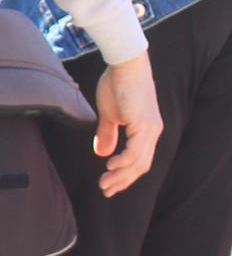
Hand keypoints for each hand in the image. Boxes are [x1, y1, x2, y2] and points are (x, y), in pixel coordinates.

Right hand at [94, 55, 161, 195]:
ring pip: (138, 163)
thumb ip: (107, 133)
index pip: (139, 160)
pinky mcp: (144, 125)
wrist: (125, 64)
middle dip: (122, 181)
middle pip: (140, 166)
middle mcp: (152, 132)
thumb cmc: (117, 83)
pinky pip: (135, 152)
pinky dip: (123, 162)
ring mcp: (150, 129)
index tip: (109, 185)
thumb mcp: (109, 114)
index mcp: (146, 130)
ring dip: (120, 176)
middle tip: (105, 191)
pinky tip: (110, 166)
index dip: (124, 175)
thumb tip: (103, 153)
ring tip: (104, 183)